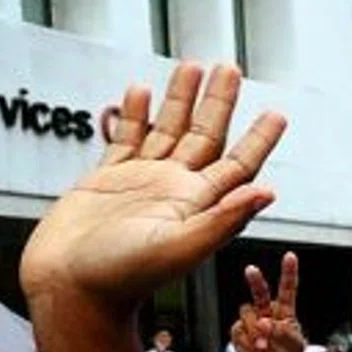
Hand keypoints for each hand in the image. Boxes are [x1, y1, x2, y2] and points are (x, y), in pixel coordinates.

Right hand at [20, 64, 285, 311]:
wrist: (74, 286)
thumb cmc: (126, 277)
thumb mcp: (181, 247)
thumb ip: (224, 219)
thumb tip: (268, 192)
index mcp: (200, 205)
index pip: (239, 164)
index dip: (259, 139)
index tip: (278, 114)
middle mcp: (176, 190)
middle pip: (205, 135)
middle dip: (219, 102)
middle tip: (231, 67)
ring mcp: (142, 182)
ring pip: (166, 130)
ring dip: (179, 99)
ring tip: (190, 65)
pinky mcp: (108, 179)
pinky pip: (126, 139)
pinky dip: (135, 115)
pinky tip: (141, 92)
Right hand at [230, 252, 305, 351]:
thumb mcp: (293, 345)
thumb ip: (281, 332)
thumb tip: (263, 322)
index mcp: (285, 312)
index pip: (287, 289)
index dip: (288, 272)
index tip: (290, 256)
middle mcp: (267, 311)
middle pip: (259, 291)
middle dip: (255, 280)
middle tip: (251, 270)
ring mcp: (251, 321)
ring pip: (247, 315)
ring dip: (255, 334)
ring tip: (265, 349)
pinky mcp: (239, 332)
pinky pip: (238, 332)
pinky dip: (247, 345)